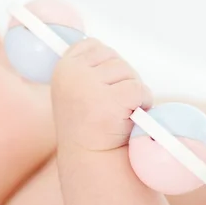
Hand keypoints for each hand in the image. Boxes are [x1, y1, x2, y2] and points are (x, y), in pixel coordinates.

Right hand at [52, 38, 152, 152]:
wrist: (91, 159)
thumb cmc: (89, 123)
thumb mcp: (76, 89)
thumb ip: (85, 66)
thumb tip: (96, 44)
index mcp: (62, 68)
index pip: (94, 45)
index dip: (105, 67)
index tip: (100, 90)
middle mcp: (72, 74)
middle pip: (114, 58)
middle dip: (121, 79)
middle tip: (111, 105)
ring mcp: (90, 87)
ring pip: (129, 73)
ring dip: (133, 92)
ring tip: (118, 113)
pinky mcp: (111, 101)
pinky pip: (140, 89)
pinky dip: (143, 103)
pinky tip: (129, 118)